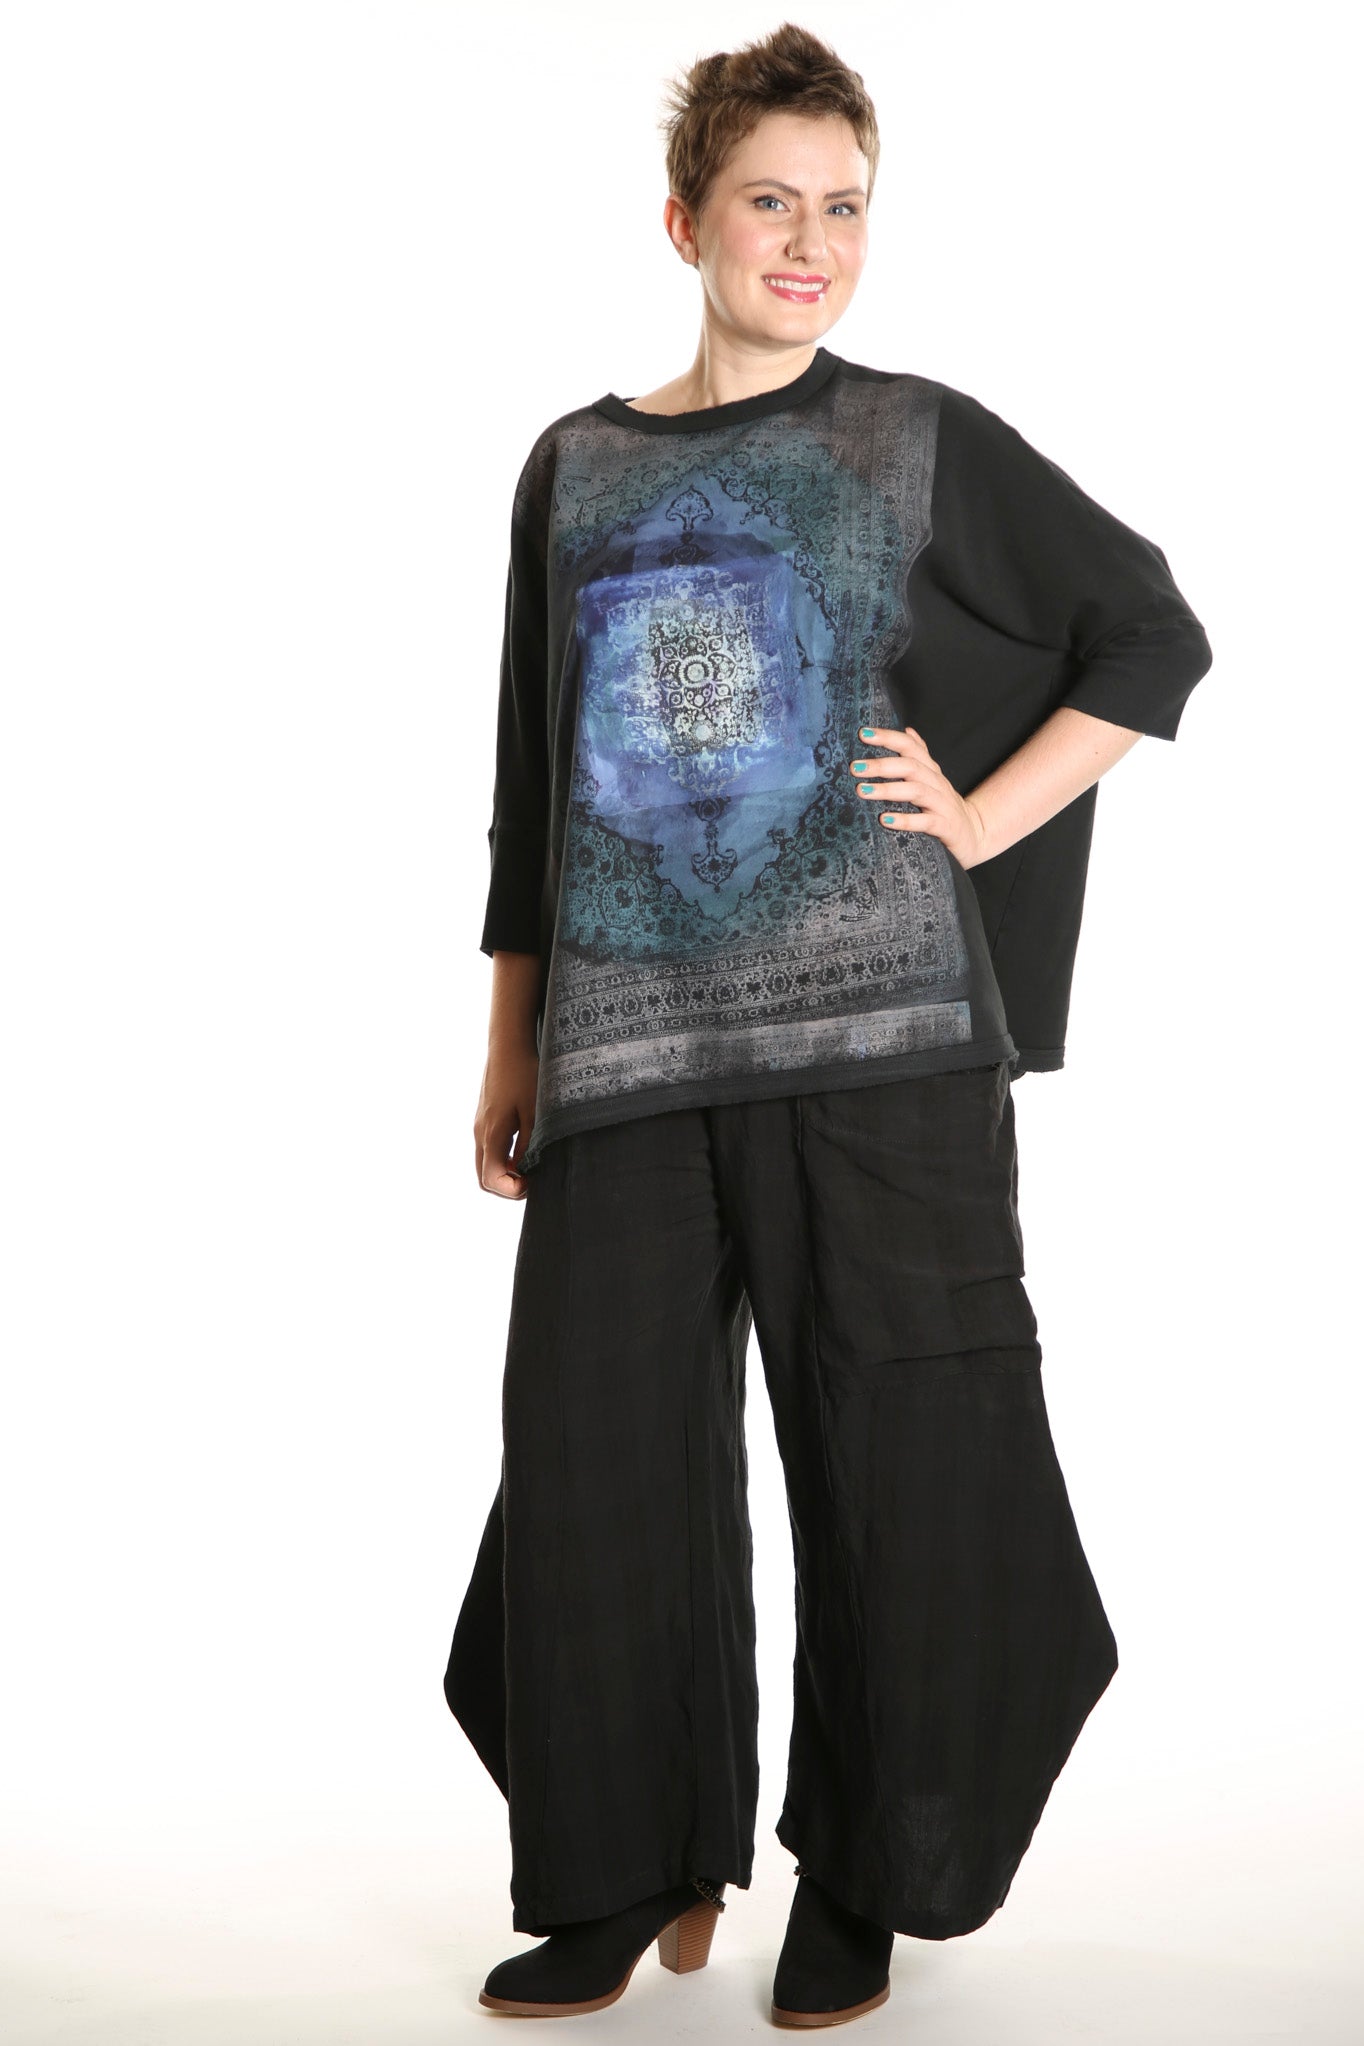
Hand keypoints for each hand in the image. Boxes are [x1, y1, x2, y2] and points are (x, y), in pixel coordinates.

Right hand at [474, 1042, 538, 1198]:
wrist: (509, 1044)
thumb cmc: (525, 1075)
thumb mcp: (535, 1113)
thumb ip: (530, 1145)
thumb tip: (526, 1172)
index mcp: (492, 1135)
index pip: (491, 1179)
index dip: (512, 1191)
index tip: (532, 1184)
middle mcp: (480, 1133)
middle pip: (485, 1177)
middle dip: (507, 1186)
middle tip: (534, 1179)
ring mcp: (480, 1125)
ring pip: (486, 1163)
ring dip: (506, 1173)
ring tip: (533, 1165)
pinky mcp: (485, 1118)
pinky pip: (489, 1149)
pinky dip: (504, 1159)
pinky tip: (526, 1149)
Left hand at [848, 725, 989, 868]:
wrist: (975, 834)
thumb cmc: (944, 806)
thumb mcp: (933, 779)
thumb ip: (921, 756)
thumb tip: (908, 730)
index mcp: (931, 770)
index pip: (910, 746)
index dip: (889, 738)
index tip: (863, 733)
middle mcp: (937, 783)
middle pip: (910, 766)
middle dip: (881, 765)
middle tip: (855, 767)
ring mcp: (942, 804)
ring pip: (916, 791)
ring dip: (887, 789)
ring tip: (862, 791)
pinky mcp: (945, 826)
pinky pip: (925, 821)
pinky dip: (905, 820)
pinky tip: (885, 819)